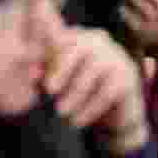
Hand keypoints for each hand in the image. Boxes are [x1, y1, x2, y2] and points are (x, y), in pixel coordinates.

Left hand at [37, 4, 147, 151]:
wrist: (114, 113)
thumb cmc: (80, 91)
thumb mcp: (60, 79)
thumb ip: (45, 72)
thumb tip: (29, 73)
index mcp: (80, 36)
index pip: (63, 38)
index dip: (47, 55)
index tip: (32, 77)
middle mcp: (101, 41)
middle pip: (80, 49)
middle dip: (62, 69)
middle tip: (49, 91)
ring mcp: (117, 57)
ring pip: (93, 71)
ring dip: (74, 94)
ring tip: (61, 112)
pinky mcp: (128, 78)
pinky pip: (106, 92)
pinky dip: (89, 109)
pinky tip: (77, 122)